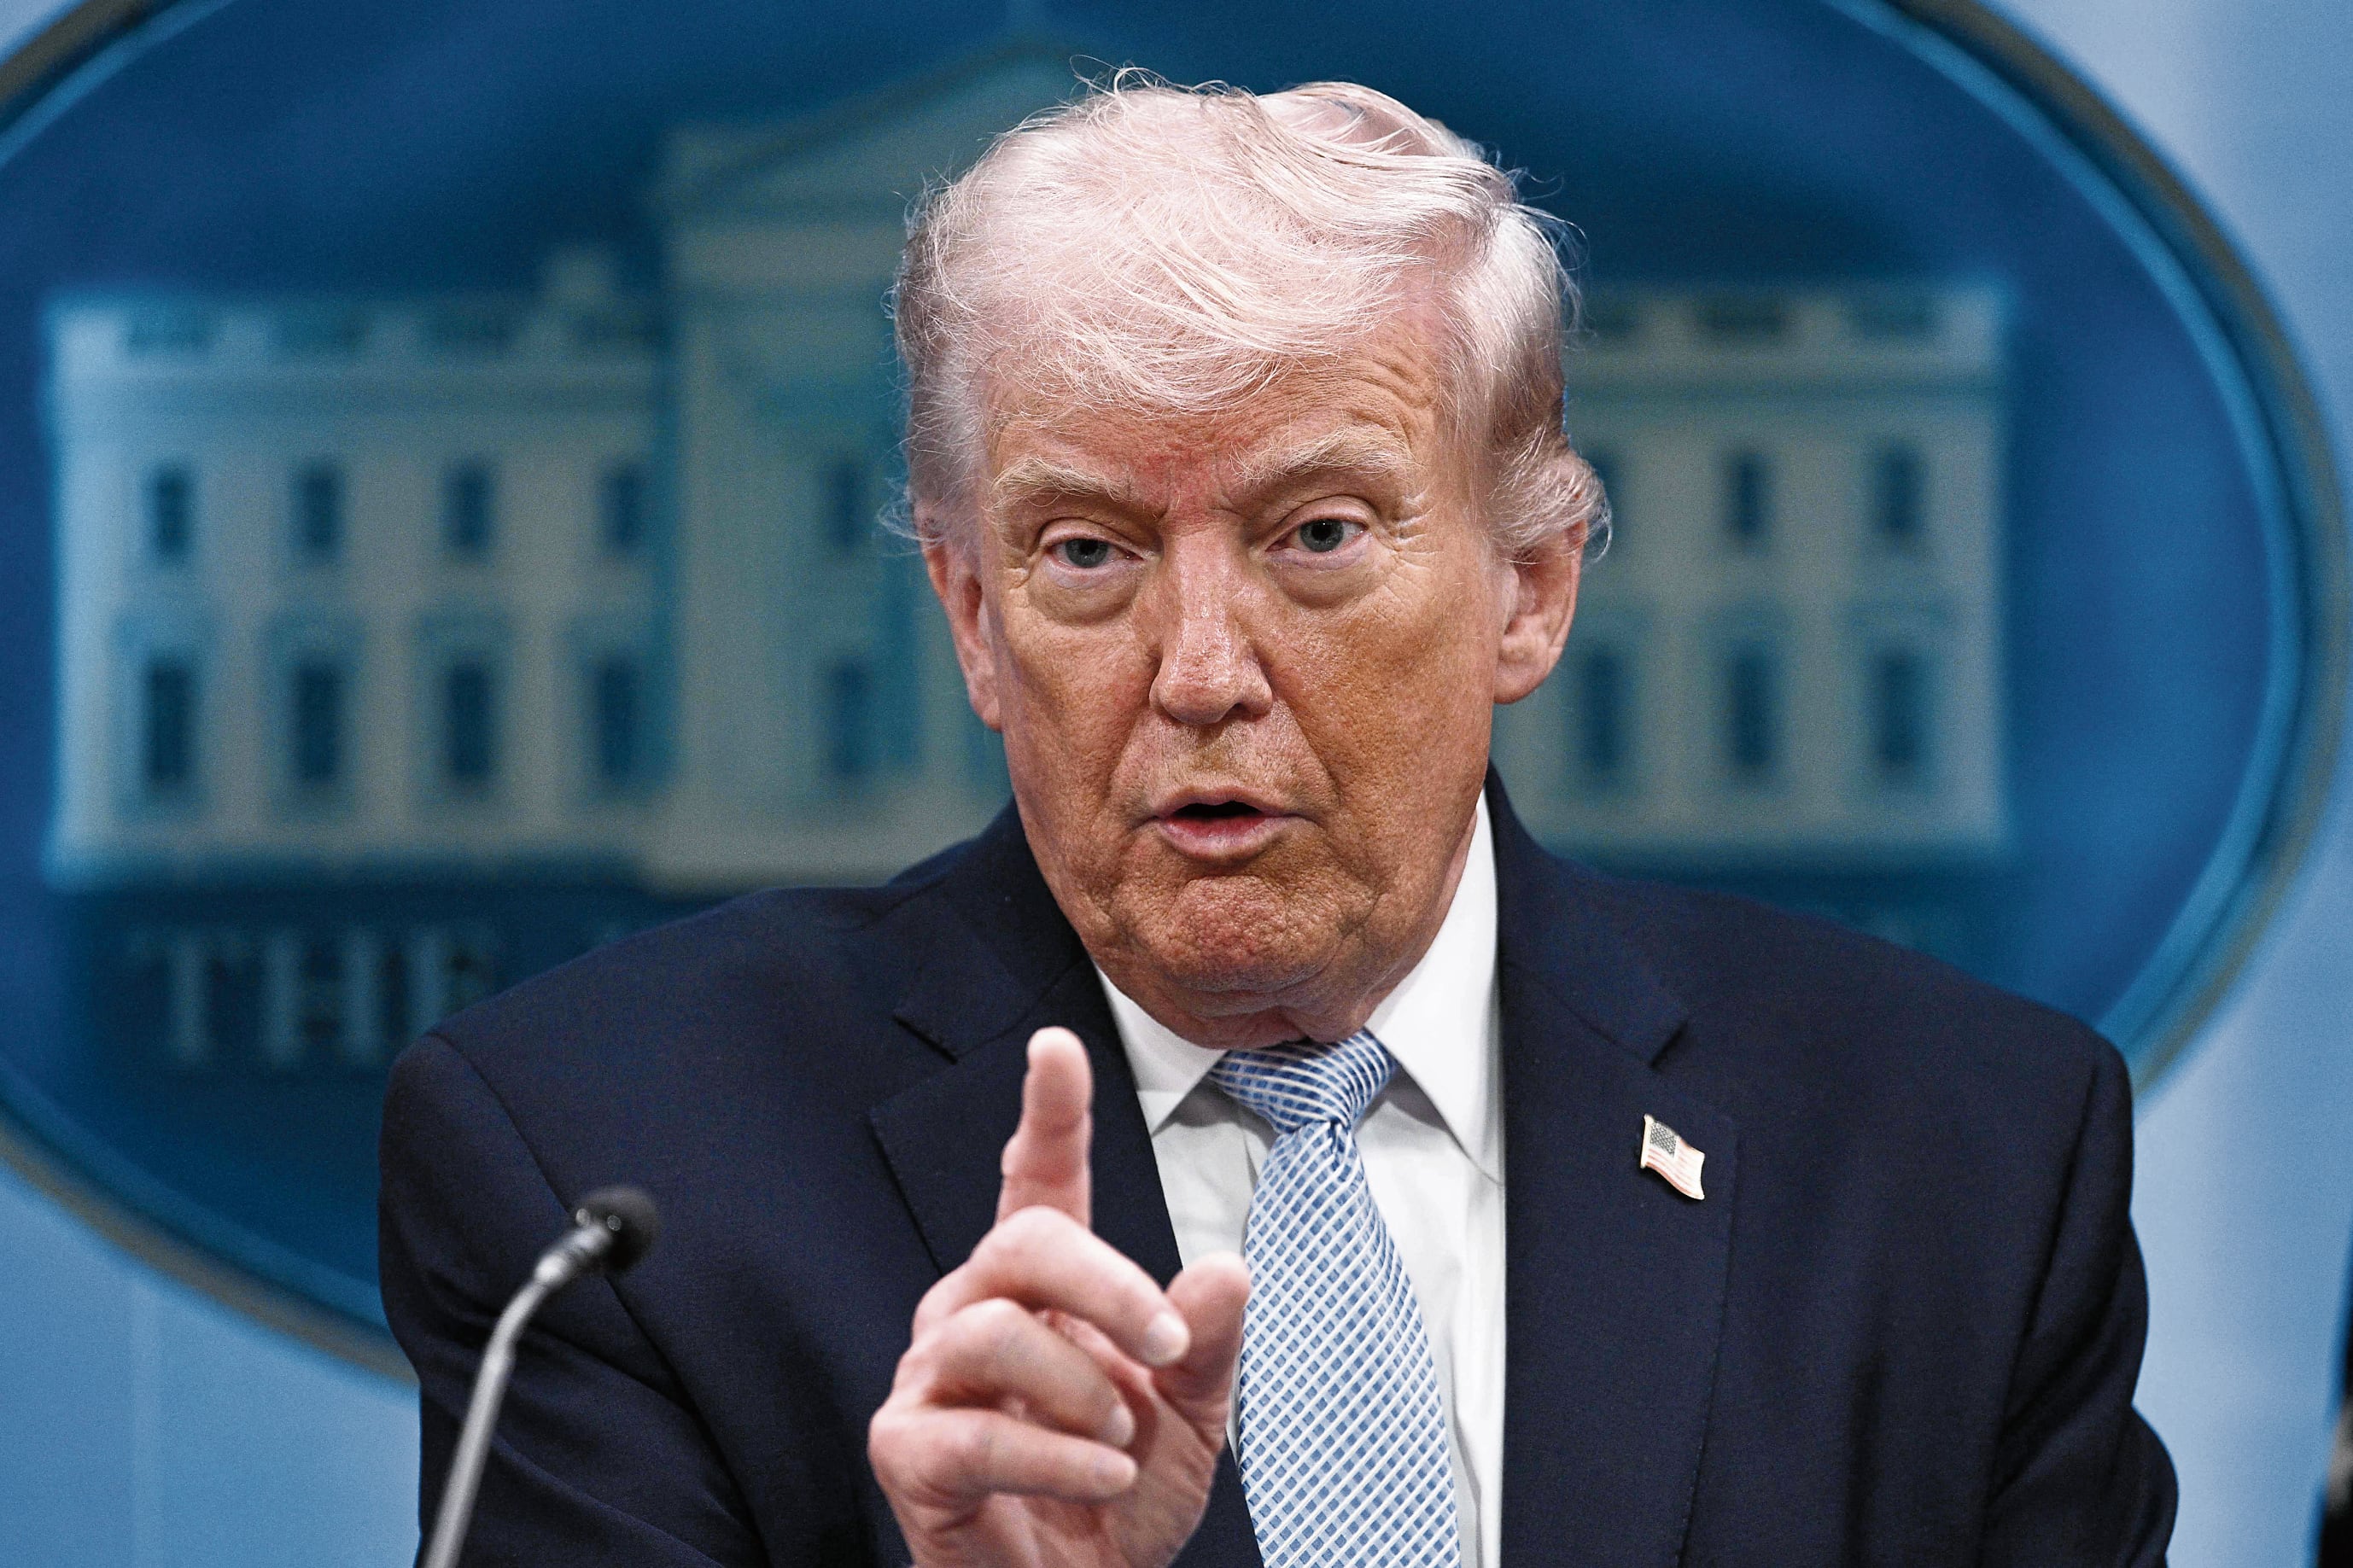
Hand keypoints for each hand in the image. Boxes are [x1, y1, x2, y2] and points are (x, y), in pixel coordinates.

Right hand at [869, 1027, 1249, 1567]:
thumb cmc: (1122, 1494)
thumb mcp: (1193, 1414)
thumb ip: (1209, 1341)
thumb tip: (1227, 1267)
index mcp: (1041, 1286)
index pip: (1038, 1179)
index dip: (1049, 1112)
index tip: (1057, 1046)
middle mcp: (973, 1308)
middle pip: (1023, 1240)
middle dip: (1108, 1283)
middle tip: (1169, 1344)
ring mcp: (928, 1376)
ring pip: (993, 1331)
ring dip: (1081, 1389)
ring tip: (1121, 1442)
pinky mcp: (905, 1450)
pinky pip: (973, 1432)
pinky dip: (1054, 1459)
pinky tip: (1104, 1479)